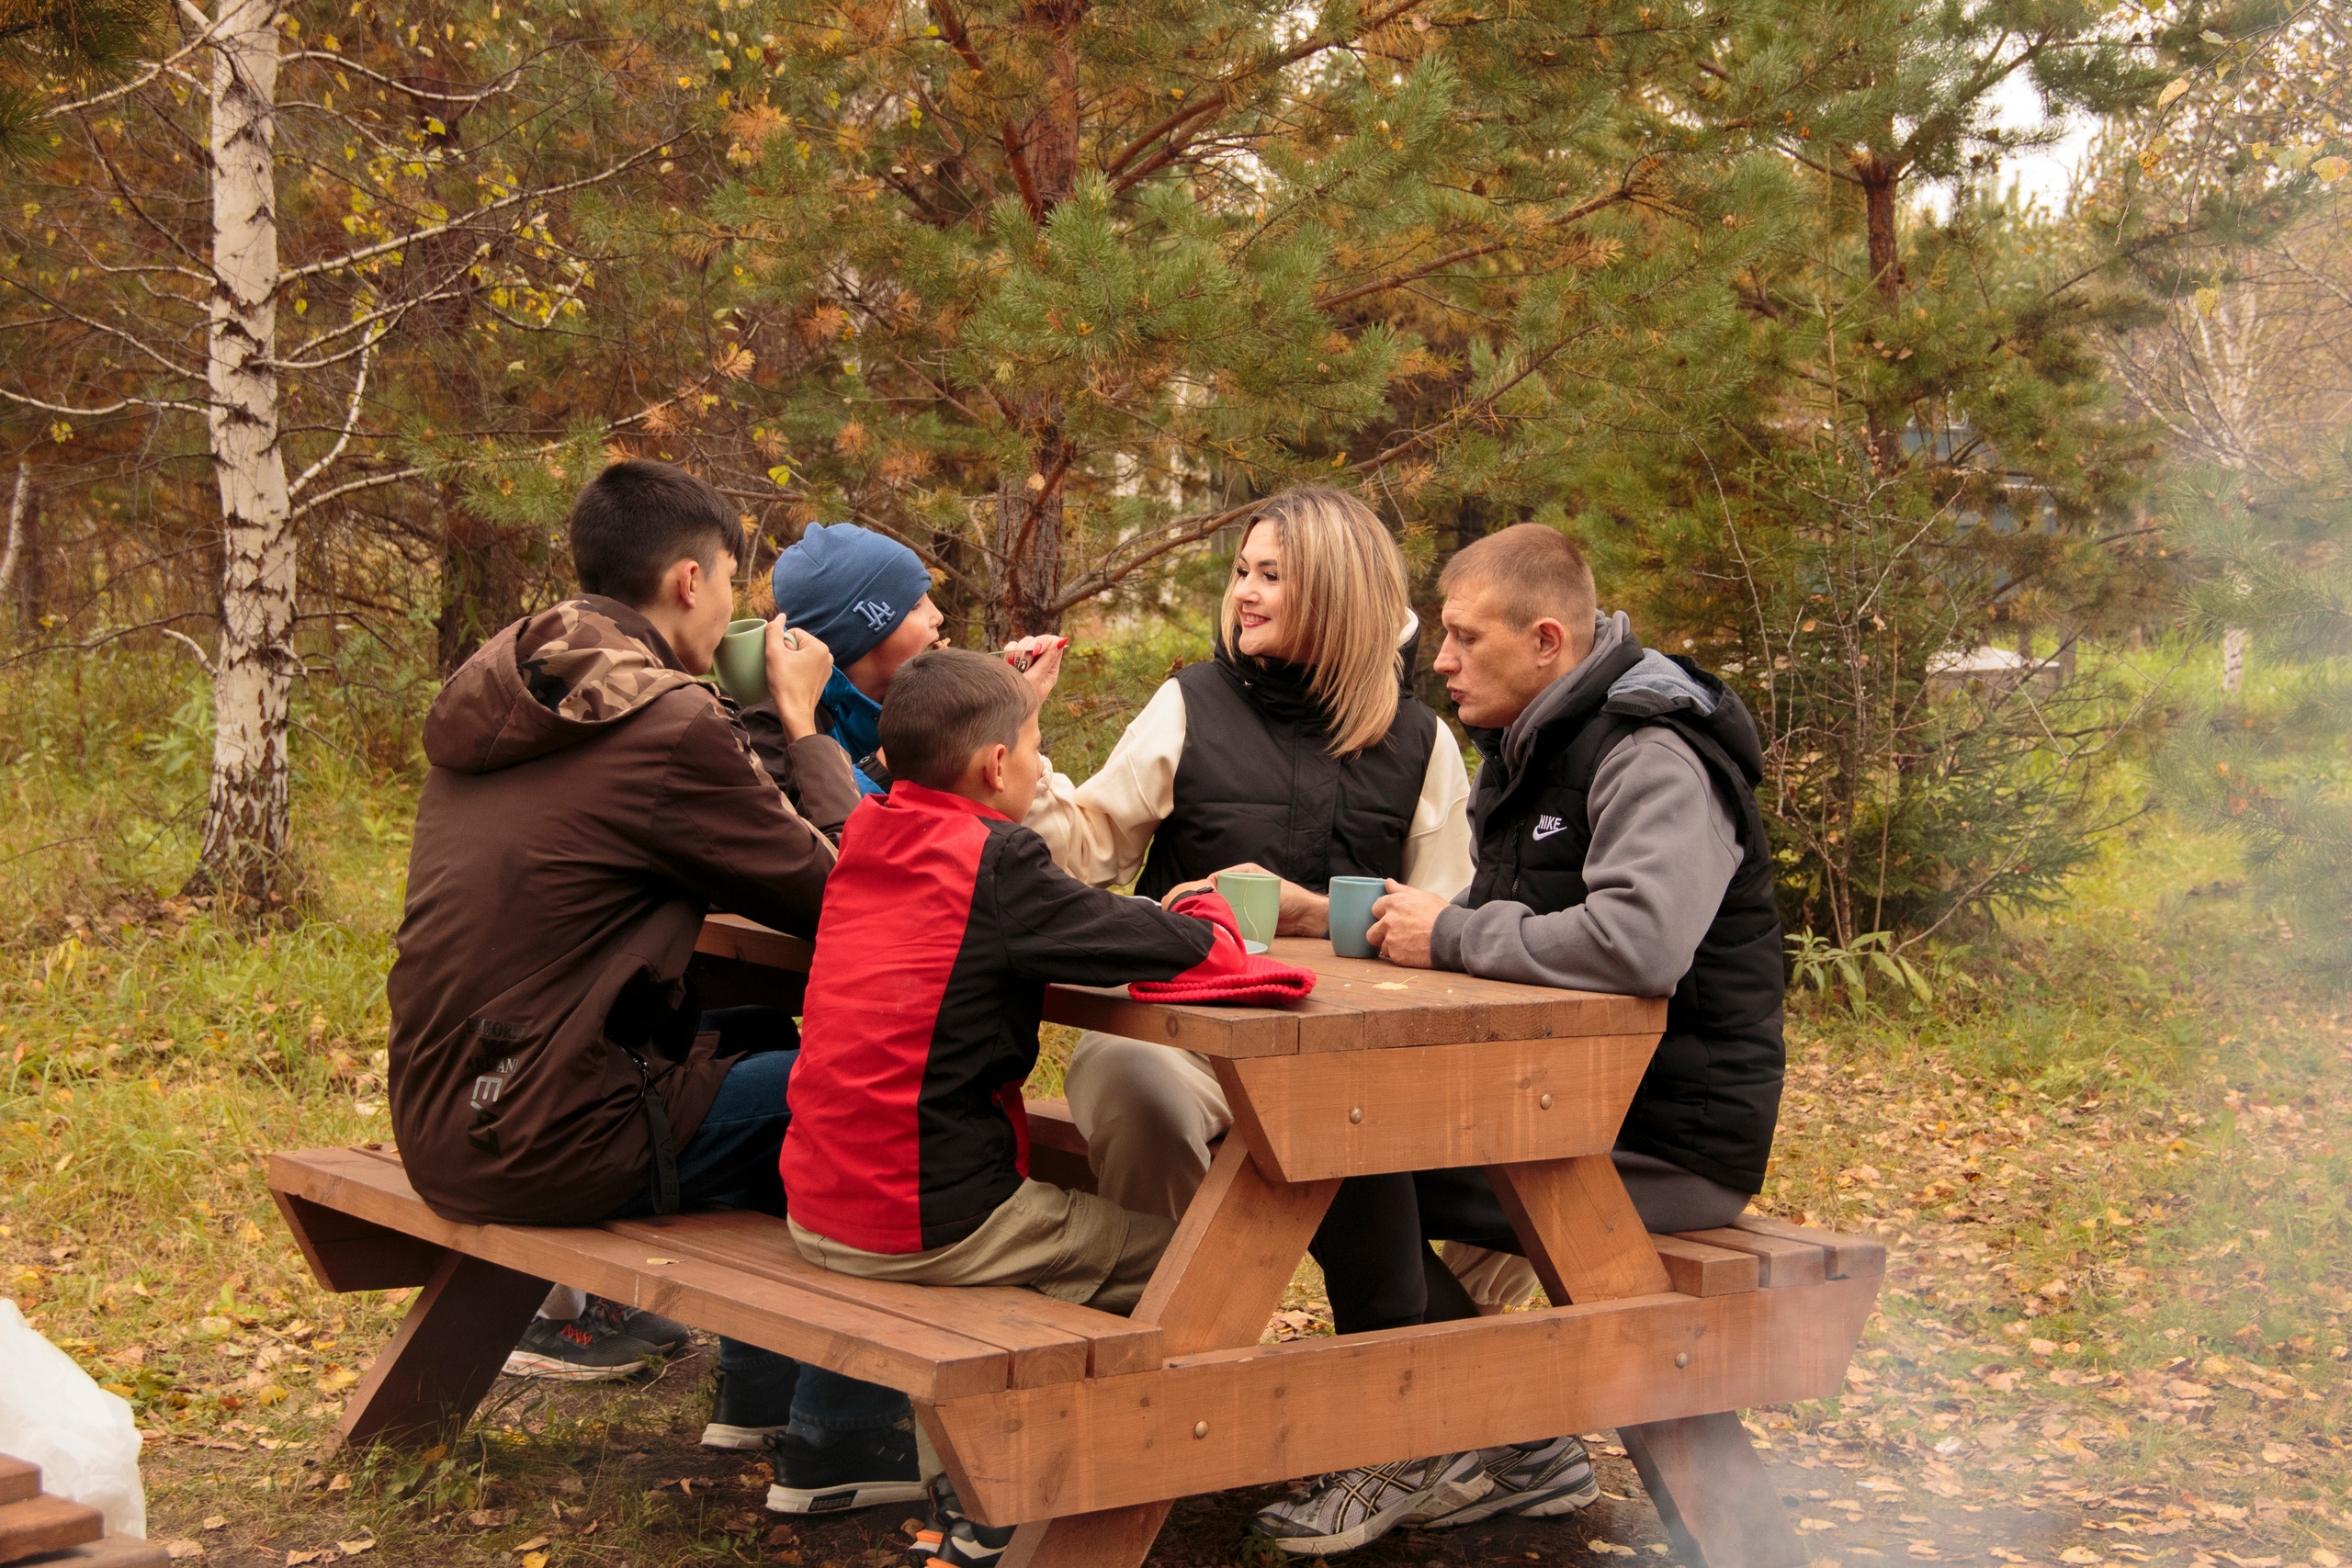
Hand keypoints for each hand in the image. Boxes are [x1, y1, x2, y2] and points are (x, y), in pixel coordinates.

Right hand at [765, 617, 833, 740]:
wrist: (795, 714)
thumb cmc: (785, 685)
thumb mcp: (774, 654)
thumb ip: (774, 631)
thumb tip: (780, 615)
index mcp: (820, 647)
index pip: (793, 633)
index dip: (781, 645)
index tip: (781, 660)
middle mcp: (828, 655)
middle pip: (798, 643)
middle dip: (786, 653)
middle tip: (783, 669)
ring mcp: (827, 668)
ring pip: (801, 655)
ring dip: (790, 661)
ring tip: (787, 675)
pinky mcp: (822, 678)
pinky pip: (806, 666)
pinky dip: (797, 670)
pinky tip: (792, 681)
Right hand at [1004, 635, 1068, 700]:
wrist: (1009, 706)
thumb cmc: (1027, 696)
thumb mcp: (1039, 678)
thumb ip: (1048, 658)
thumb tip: (1062, 640)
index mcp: (1051, 665)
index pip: (1053, 642)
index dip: (1045, 642)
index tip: (1037, 651)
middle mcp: (1040, 660)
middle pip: (1038, 639)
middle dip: (1030, 649)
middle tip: (1025, 665)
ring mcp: (1026, 658)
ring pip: (1024, 642)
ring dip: (1019, 654)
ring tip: (1018, 669)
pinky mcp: (1013, 658)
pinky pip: (1011, 646)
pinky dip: (1010, 653)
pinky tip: (1010, 665)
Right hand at [1203, 861, 1330, 936]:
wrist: (1306, 918)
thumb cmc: (1292, 898)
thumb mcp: (1267, 888)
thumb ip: (1249, 889)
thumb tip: (1228, 896)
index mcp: (1245, 873)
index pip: (1219, 877)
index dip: (1210, 886)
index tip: (1208, 898)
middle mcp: (1242, 886)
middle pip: (1218, 893)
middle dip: (1213, 901)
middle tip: (1210, 912)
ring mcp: (1244, 903)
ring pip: (1224, 907)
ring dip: (1220, 914)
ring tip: (1216, 922)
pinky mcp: (1247, 917)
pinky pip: (1232, 919)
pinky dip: (1228, 924)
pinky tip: (1225, 929)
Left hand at [1366, 879, 1447, 968]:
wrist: (1452, 936)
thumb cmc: (1441, 915)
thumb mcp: (1423, 896)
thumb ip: (1402, 890)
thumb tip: (1388, 883)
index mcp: (1394, 903)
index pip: (1375, 908)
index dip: (1383, 914)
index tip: (1392, 918)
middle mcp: (1389, 921)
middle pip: (1372, 932)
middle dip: (1381, 934)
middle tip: (1396, 935)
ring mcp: (1391, 939)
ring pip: (1382, 946)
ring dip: (1391, 946)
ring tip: (1408, 944)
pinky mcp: (1396, 955)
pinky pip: (1391, 957)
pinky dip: (1400, 956)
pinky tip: (1412, 951)